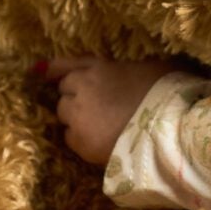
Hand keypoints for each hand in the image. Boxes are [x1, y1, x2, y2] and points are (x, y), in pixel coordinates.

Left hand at [42, 55, 187, 164]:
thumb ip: (133, 67)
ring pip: (64, 115)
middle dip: (75, 97)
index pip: (66, 66)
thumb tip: (133, 70)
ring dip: (75, 118)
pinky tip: (99, 141)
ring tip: (98, 125)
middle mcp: (82, 89)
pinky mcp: (80, 143)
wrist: (168, 130)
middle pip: (64, 92)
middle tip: (96, 107)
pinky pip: (70, 138)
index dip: (56, 70)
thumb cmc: (167, 93)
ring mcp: (78, 117)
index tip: (42, 71)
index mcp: (99, 69)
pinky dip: (80, 138)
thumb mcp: (152, 68)